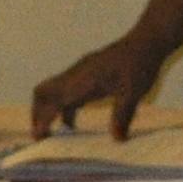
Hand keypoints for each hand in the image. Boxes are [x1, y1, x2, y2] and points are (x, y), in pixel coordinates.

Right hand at [33, 34, 167, 139]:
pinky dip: (62, 107)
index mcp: (85, 79)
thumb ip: (122, 116)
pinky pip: (65, 91)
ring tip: (52, 135)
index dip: (44, 118)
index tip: (39, 136)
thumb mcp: (133, 93)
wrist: (145, 42)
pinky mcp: (85, 73)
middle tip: (41, 137)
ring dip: (48, 111)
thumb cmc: (140, 65)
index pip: (55, 100)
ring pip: (51, 90)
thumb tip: (116, 139)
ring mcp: (79, 72)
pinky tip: (71, 124)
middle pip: (43, 92)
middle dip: (37, 114)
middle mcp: (76, 74)